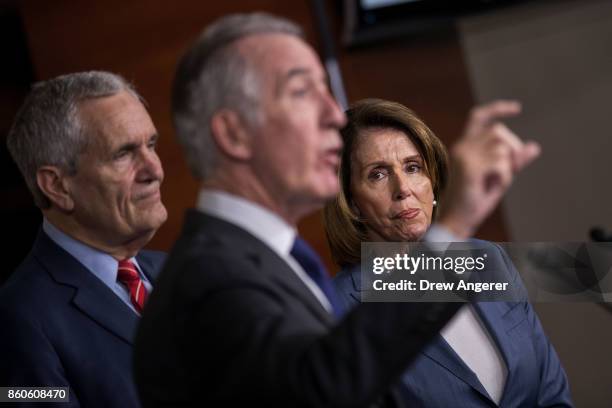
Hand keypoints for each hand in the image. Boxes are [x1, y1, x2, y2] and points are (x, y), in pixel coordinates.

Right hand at [437, 100, 539, 237]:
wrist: (456, 220)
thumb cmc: (475, 199)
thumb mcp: (498, 176)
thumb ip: (513, 161)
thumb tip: (534, 146)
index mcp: (465, 146)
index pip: (479, 117)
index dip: (497, 109)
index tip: (517, 108)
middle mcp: (462, 146)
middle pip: (498, 131)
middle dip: (512, 148)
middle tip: (508, 171)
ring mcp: (464, 156)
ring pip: (501, 148)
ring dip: (507, 167)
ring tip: (495, 183)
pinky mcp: (469, 167)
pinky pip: (500, 163)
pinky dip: (504, 177)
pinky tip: (493, 188)